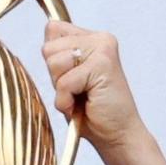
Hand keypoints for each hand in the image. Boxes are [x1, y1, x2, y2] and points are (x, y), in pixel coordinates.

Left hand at [41, 23, 165, 164]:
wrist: (119, 136)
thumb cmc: (94, 112)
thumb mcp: (68, 78)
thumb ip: (59, 54)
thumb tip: (47, 28)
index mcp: (93, 38)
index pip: (52, 29)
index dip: (54, 60)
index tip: (74, 79)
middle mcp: (100, 38)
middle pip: (49, 47)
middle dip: (56, 76)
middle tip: (79, 91)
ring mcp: (102, 49)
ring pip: (54, 62)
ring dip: (62, 88)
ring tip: (82, 97)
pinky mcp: (102, 64)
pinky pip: (64, 82)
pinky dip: (66, 101)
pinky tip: (83, 106)